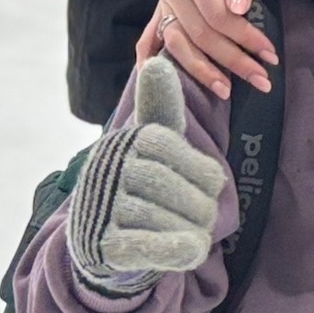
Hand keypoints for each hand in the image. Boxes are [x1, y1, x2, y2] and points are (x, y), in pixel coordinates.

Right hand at [65, 58, 229, 293]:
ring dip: (188, 229)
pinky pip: (144, 245)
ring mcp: (101, 208)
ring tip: (195, 233)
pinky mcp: (101, 246)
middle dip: (198, 204)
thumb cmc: (139, 185)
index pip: (168, 146)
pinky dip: (172, 249)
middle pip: (168, 184)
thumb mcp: (152, 144)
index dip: (200, 169)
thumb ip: (160, 106)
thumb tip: (156, 62)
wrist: (103, 244)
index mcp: (123, 142)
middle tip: (207, 217)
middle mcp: (106, 170)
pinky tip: (193, 250)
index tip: (212, 184)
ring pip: (161, 216)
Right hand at [141, 0, 302, 95]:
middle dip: (232, 60)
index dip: (243, 37)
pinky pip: (153, 34)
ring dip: (200, 70)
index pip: (216, 15)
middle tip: (263, 80)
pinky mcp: (164, 2)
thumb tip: (239, 9)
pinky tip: (151, 80)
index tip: (270, 54)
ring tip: (227, 92)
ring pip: (177, 41)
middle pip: (199, 34)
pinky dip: (151, 58)